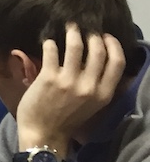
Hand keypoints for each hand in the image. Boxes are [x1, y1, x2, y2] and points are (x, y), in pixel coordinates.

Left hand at [15, 25, 124, 153]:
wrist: (43, 133)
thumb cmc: (67, 119)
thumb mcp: (92, 104)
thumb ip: (97, 84)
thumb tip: (98, 59)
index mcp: (104, 94)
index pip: (118, 62)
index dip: (113, 44)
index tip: (106, 36)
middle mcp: (89, 86)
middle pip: (98, 50)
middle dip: (93, 35)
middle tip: (85, 30)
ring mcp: (69, 81)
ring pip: (76, 46)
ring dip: (73, 33)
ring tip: (69, 27)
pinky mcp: (48, 77)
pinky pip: (52, 51)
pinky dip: (50, 42)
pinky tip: (49, 42)